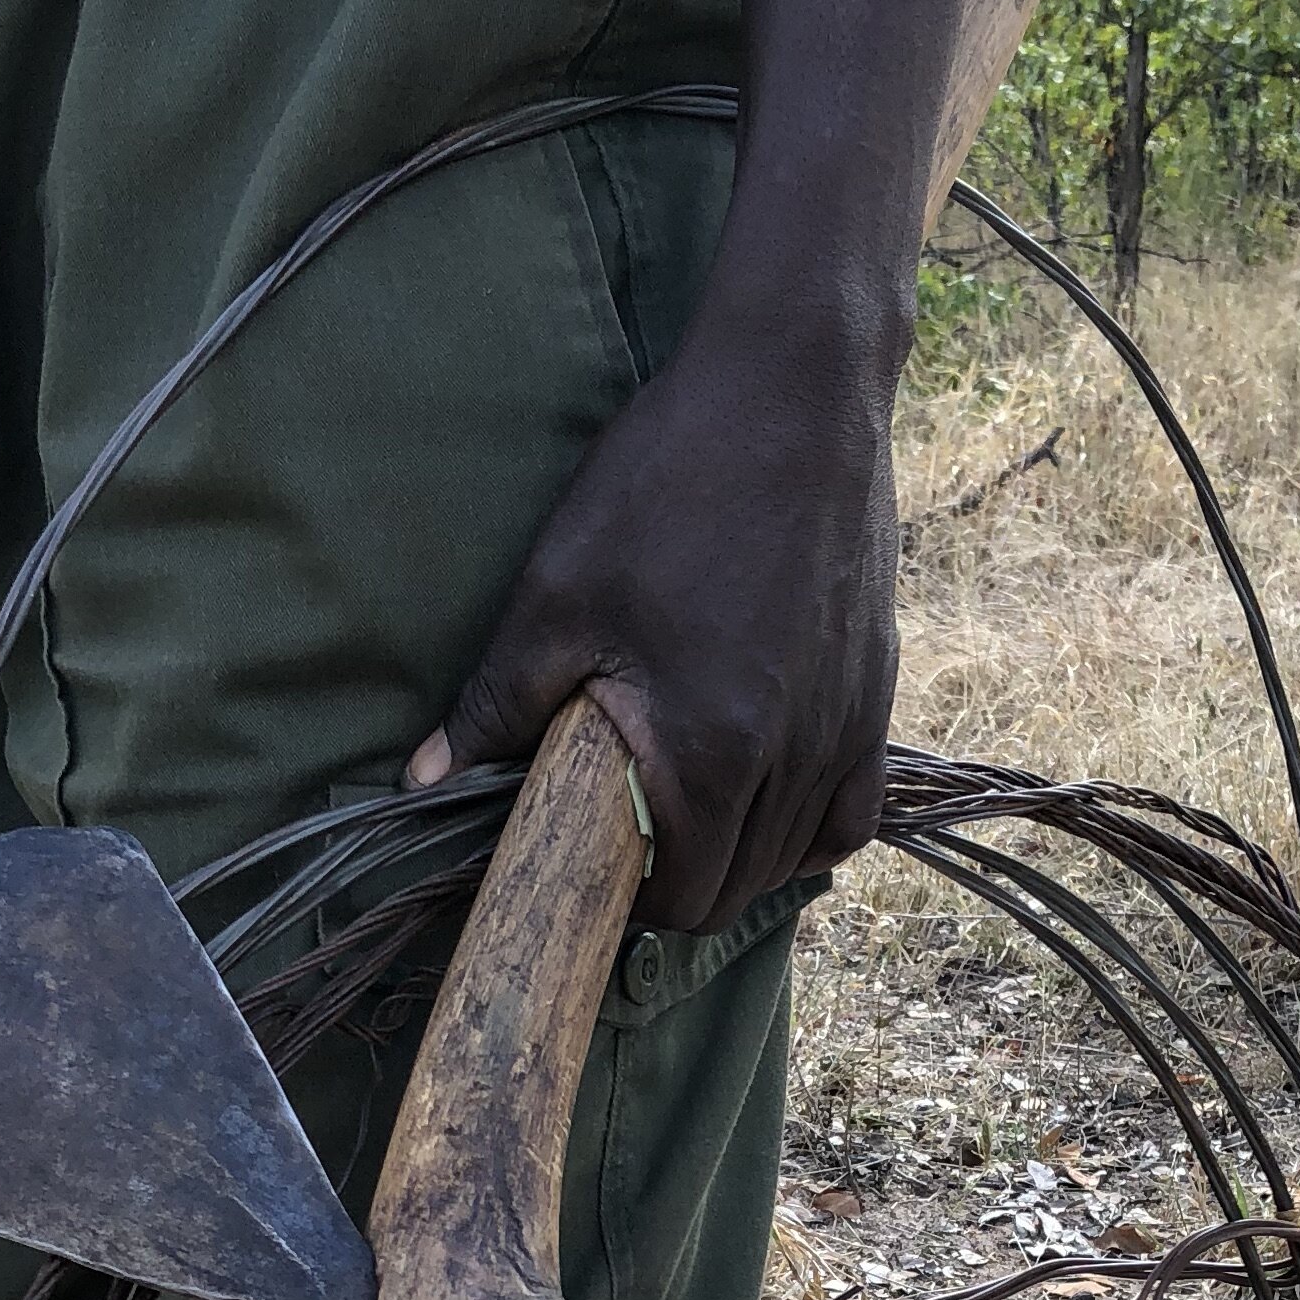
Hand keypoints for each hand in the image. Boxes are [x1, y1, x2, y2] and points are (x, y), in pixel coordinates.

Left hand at [405, 302, 898, 937]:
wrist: (794, 391)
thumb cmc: (667, 481)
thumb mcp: (557, 593)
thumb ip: (496, 703)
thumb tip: (422, 781)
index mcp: (714, 751)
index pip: (686, 898)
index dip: (634, 908)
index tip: (595, 875)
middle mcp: (795, 758)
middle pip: (743, 892)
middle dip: (683, 892)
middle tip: (628, 850)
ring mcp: (848, 728)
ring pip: (802, 857)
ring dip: (741, 861)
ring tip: (686, 820)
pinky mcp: (877, 691)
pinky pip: (854, 812)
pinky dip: (812, 830)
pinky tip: (766, 800)